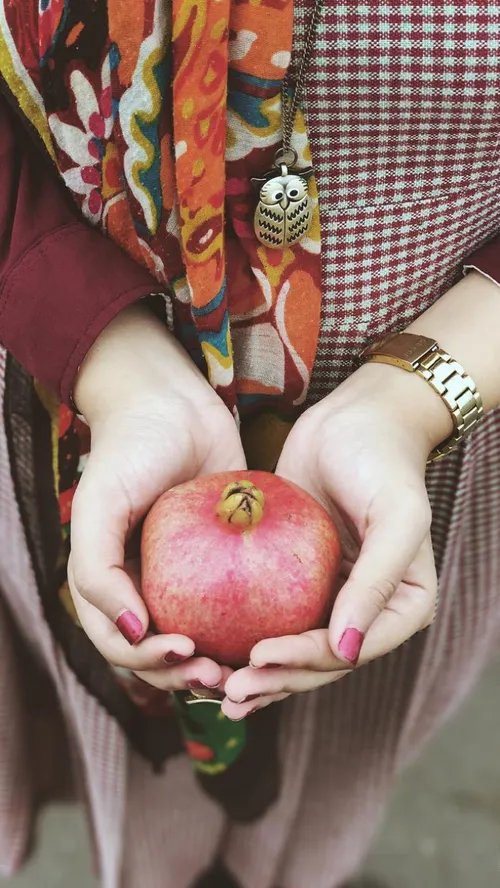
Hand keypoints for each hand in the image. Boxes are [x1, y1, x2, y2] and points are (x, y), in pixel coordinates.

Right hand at [68, 304, 244, 691]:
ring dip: (224, 661)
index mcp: (111, 584)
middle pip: (165, 654)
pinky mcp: (228, 558)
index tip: (188, 651)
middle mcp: (148, 586)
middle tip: (223, 673)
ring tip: (250, 666)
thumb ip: (98, 570)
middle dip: (189, 676)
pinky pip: (242, 600)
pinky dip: (256, 623)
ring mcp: (188, 575)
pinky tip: (282, 630)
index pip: (124, 644)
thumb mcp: (101, 504)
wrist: (173, 399)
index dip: (149, 662)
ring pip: (207, 637)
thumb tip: (132, 631)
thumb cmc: (131, 448)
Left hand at [222, 361, 446, 718]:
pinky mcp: (299, 578)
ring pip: (293, 648)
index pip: (348, 651)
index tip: (258, 658)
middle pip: (319, 662)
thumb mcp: (396, 516)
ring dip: (258, 675)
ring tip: (217, 691)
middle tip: (228, 693)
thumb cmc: (381, 461)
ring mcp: (332, 596)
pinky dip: (245, 633)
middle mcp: (368, 610)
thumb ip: (376, 583)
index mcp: (401, 607)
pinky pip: (272, 613)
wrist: (354, 418)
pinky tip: (211, 646)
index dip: (304, 663)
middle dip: (275, 681)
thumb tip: (347, 652)